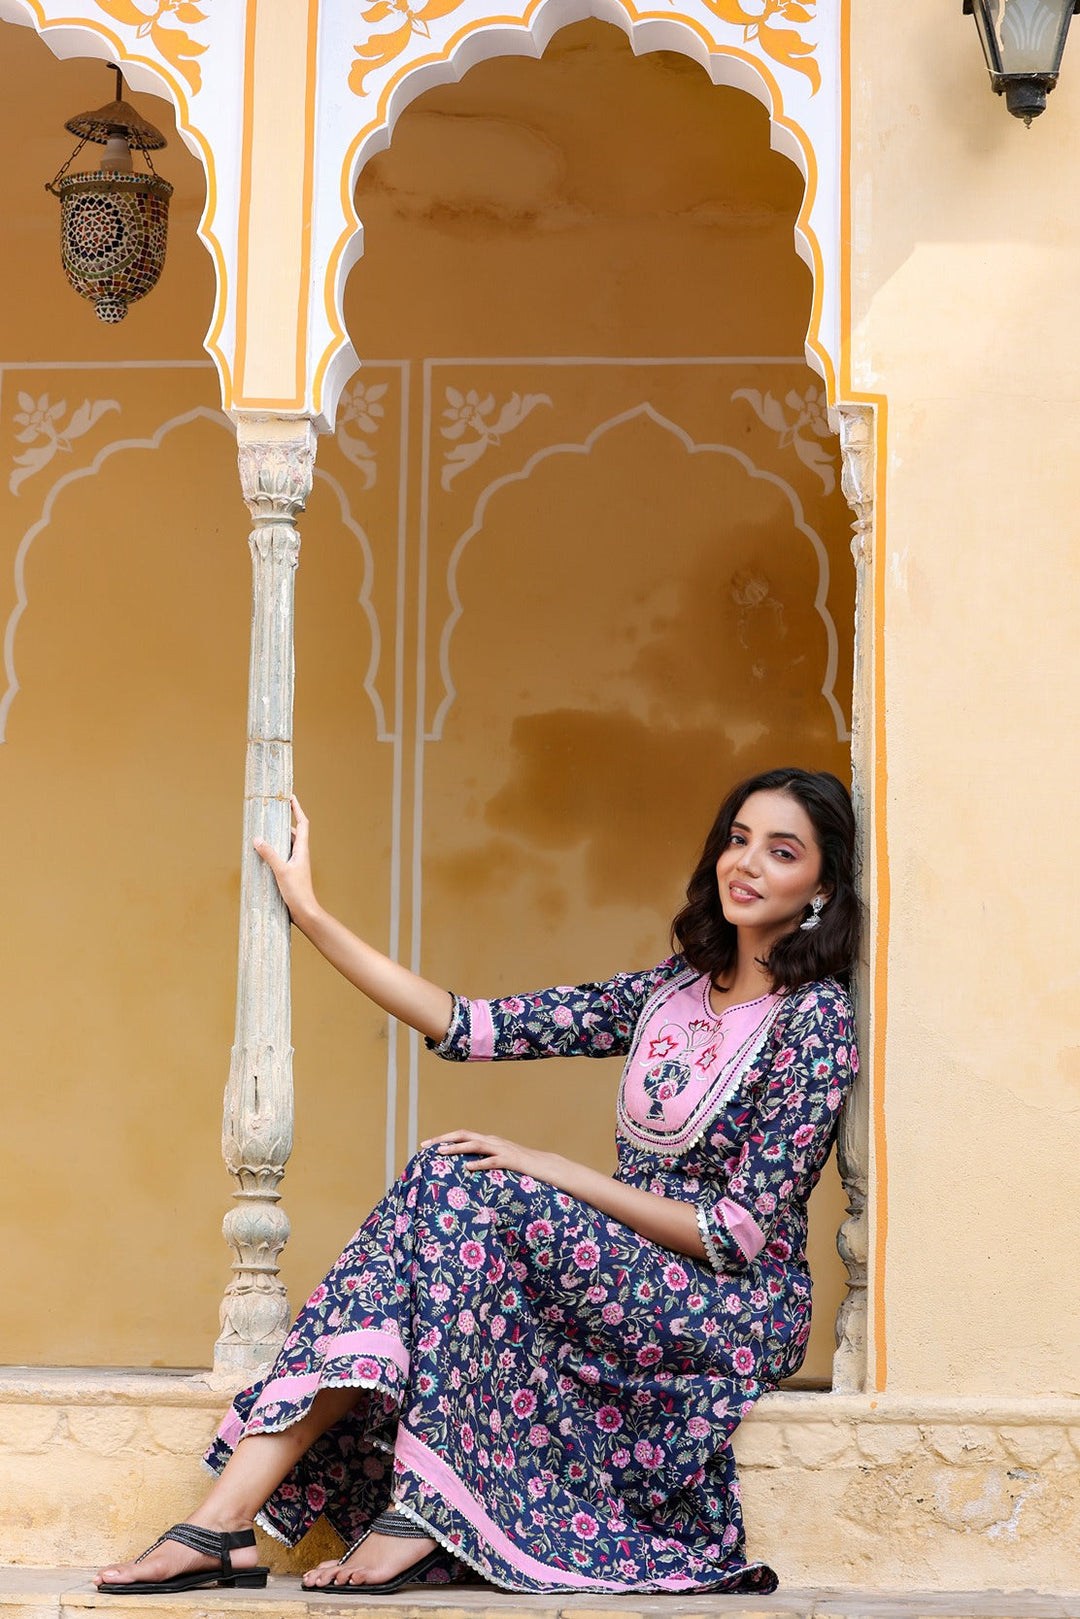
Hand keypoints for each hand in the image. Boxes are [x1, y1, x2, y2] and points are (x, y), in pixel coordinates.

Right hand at [254, 794, 318, 924]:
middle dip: (284, 820)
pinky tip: (263, 853)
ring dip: (278, 836)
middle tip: (272, 811)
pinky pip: (283, 855)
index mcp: (302, 850)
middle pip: (294, 832)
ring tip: (264, 830)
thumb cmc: (297, 892)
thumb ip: (269, 854)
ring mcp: (296, 863)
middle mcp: (301, 854)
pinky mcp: (291, 872)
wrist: (305, 912)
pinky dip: (275, 850)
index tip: (290, 797)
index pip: (302, 823)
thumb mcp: (281, 871)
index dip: (297, 809)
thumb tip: (257, 838)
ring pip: (287, 844)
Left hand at [421, 1130, 563, 1185]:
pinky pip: (494, 1161)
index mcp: (490, 1141)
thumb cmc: (523, 1168)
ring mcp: (503, 1149)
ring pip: (476, 1145)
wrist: (549, 1167)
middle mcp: (494, 1141)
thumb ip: (485, 1161)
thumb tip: (466, 1169)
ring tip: (441, 1152)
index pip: (463, 1135)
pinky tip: (468, 1167)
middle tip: (425, 1145)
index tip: (427, 1144)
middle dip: (444, 1139)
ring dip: (457, 1148)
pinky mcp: (512, 1161)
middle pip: (465, 1134)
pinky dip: (480, 1163)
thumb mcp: (500, 1163)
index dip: (445, 1138)